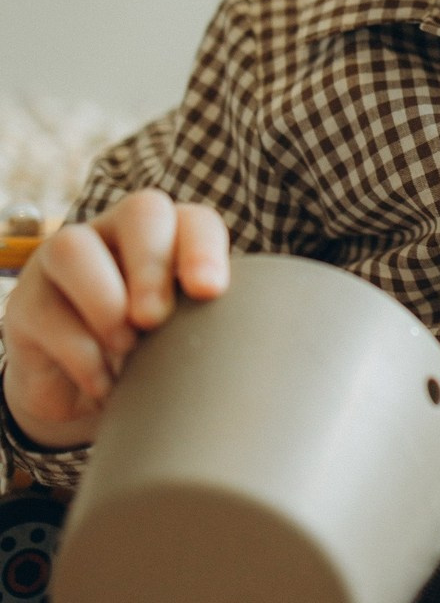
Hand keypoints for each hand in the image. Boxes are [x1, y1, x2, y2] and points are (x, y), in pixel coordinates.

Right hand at [2, 189, 229, 449]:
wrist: (91, 390)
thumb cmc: (157, 354)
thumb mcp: (188, 338)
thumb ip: (212, 327)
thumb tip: (247, 346)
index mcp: (174, 236)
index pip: (195, 221)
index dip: (203, 249)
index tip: (209, 291)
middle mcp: (120, 234)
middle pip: (141, 213)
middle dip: (152, 265)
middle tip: (155, 319)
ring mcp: (66, 261)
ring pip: (74, 248)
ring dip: (104, 302)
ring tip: (127, 349)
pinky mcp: (28, 302)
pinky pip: (47, 312)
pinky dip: (80, 353)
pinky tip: (104, 382)